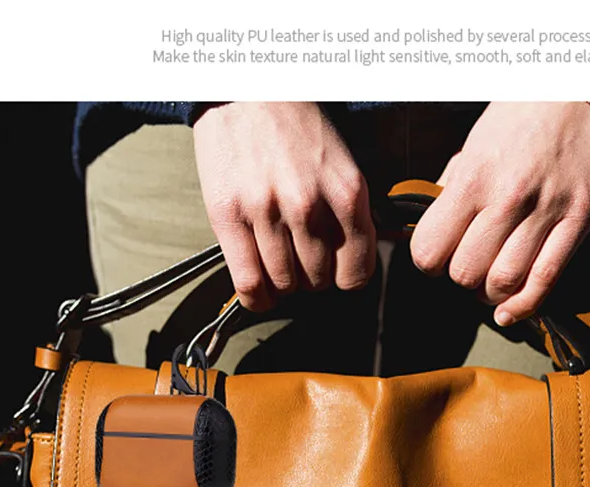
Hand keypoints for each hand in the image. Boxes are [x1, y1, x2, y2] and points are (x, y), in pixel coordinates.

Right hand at [193, 102, 375, 311]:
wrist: (244, 87)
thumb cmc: (295, 127)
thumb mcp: (341, 164)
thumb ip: (351, 212)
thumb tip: (360, 259)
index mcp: (346, 193)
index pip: (357, 272)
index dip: (346, 278)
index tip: (337, 272)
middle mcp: (308, 205)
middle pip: (319, 281)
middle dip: (312, 277)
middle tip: (301, 258)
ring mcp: (267, 211)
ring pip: (285, 285)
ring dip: (283, 284)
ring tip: (278, 262)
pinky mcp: (229, 215)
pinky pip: (249, 282)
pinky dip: (256, 296)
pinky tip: (259, 289)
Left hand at [409, 101, 589, 324]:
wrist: (581, 84)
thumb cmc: (521, 114)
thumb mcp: (473, 145)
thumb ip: (452, 190)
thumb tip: (434, 232)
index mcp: (473, 176)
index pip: (430, 250)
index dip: (429, 262)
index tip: (437, 258)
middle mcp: (508, 196)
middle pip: (466, 273)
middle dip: (461, 278)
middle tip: (469, 265)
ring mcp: (548, 210)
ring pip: (504, 282)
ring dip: (491, 293)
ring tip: (491, 281)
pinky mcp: (580, 219)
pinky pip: (547, 279)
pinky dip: (523, 306)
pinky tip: (509, 312)